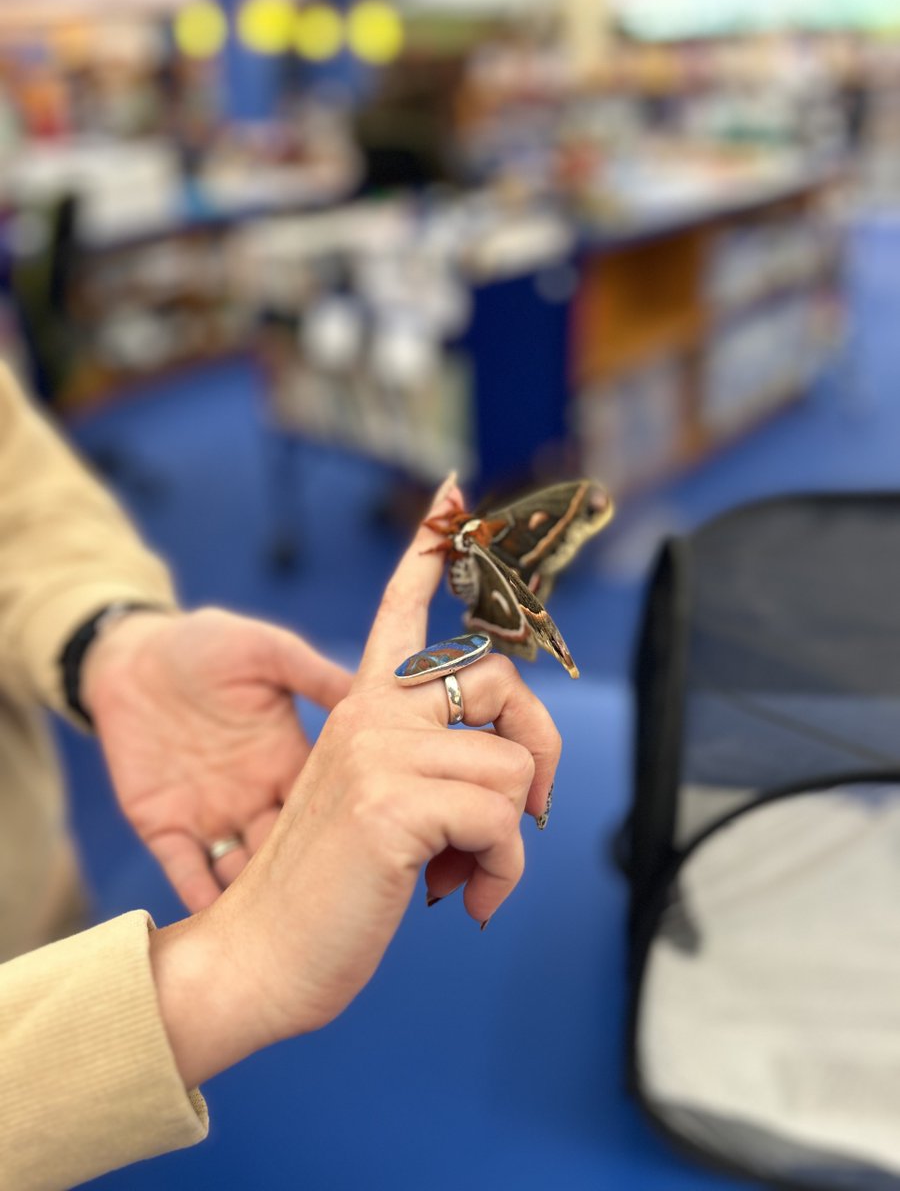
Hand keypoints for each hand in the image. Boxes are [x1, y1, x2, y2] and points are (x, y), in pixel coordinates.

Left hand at [82, 607, 351, 910]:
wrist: (131, 655)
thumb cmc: (204, 644)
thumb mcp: (267, 651)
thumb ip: (316, 675)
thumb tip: (385, 691)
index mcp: (290, 760)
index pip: (332, 804)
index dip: (354, 827)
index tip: (379, 849)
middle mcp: (259, 797)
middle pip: (294, 852)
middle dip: (313, 880)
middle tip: (340, 907)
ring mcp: (213, 816)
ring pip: (245, 871)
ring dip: (261, 900)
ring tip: (285, 924)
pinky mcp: (164, 827)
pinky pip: (186, 870)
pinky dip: (200, 896)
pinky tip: (217, 918)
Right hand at [149, 476, 560, 1086]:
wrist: (261, 955)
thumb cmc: (328, 889)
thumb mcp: (377, 806)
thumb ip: (428, 768)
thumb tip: (515, 779)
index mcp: (360, 708)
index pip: (398, 610)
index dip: (429, 548)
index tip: (453, 489)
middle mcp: (369, 714)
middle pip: (502, 680)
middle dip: (540, 746)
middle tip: (528, 808)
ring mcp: (379, 753)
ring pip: (512, 768)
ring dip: (511, 840)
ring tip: (470, 875)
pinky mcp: (392, 804)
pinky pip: (504, 822)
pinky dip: (503, 873)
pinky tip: (467, 900)